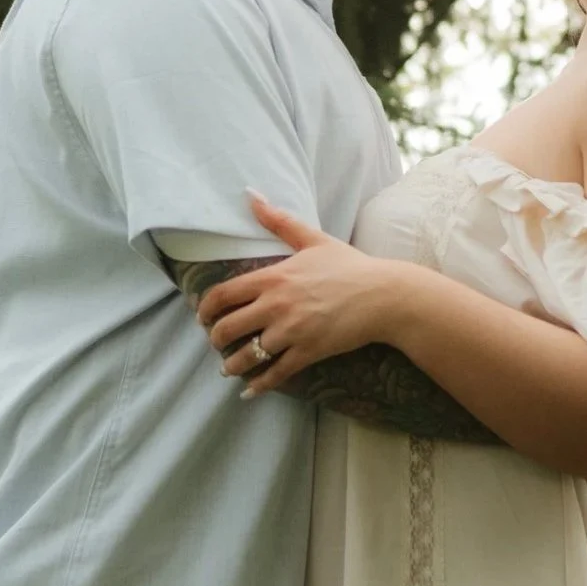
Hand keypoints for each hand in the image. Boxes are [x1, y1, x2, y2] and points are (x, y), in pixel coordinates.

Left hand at [196, 193, 399, 396]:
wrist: (383, 295)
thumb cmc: (348, 265)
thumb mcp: (312, 239)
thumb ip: (278, 220)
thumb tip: (250, 193)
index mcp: (273, 277)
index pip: (224, 295)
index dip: (206, 309)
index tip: (203, 316)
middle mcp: (276, 306)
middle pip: (228, 328)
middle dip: (216, 339)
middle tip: (216, 342)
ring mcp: (291, 332)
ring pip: (247, 356)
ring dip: (231, 366)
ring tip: (229, 368)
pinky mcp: (308, 352)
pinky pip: (275, 375)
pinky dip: (259, 386)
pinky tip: (249, 391)